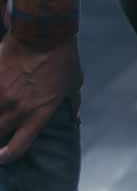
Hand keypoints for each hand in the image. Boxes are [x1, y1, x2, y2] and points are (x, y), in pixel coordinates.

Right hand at [0, 34, 80, 163]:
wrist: (43, 34)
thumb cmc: (62, 59)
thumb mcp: (74, 84)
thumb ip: (72, 104)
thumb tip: (74, 117)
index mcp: (39, 113)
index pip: (19, 146)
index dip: (8, 156)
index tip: (4, 157)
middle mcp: (17, 109)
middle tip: (1, 134)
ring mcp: (1, 96)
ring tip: (0, 114)